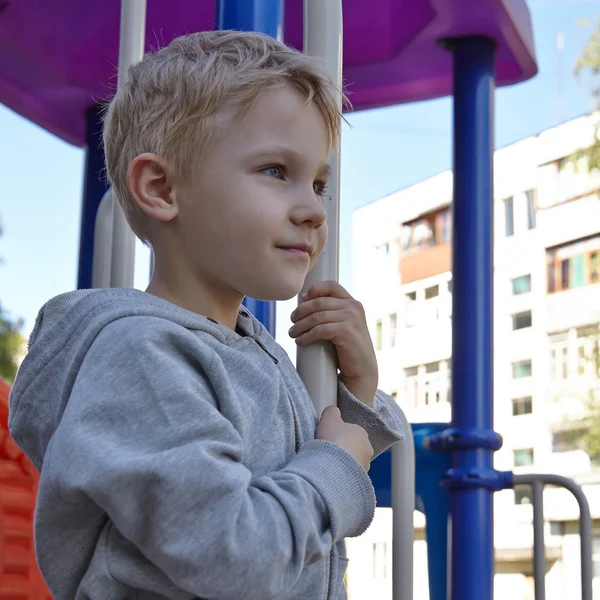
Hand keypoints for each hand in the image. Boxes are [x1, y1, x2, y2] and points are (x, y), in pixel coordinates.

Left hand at [289, 281, 377, 405]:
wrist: (363, 369)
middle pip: (319, 302)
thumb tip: (304, 300)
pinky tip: (300, 341)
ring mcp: (351, 319)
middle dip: (301, 311)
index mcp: (352, 302)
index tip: (301, 301)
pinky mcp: (346, 332)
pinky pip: (320, 330)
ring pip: (317, 317)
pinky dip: (307, 335)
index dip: (313, 290)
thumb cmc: (348, 347)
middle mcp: (353, 307)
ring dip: (300, 325)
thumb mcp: (342, 323)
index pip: (331, 285)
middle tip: (292, 321)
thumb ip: (331, 311)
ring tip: (292, 333)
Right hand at [316, 406, 373, 470]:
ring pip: (353, 462)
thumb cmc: (334, 440)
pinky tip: (333, 473)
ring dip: (343, 463)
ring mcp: (364, 466)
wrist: (334, 465)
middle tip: (330, 451)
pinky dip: (343, 474)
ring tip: (330, 463)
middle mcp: (367, 449)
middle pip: (354, 448)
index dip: (340, 434)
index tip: (331, 438)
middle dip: (344, 450)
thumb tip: (333, 411)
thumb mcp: (329, 417)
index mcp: (362, 433)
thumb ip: (332, 412)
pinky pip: (350, 475)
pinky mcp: (360, 480)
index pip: (352, 432)